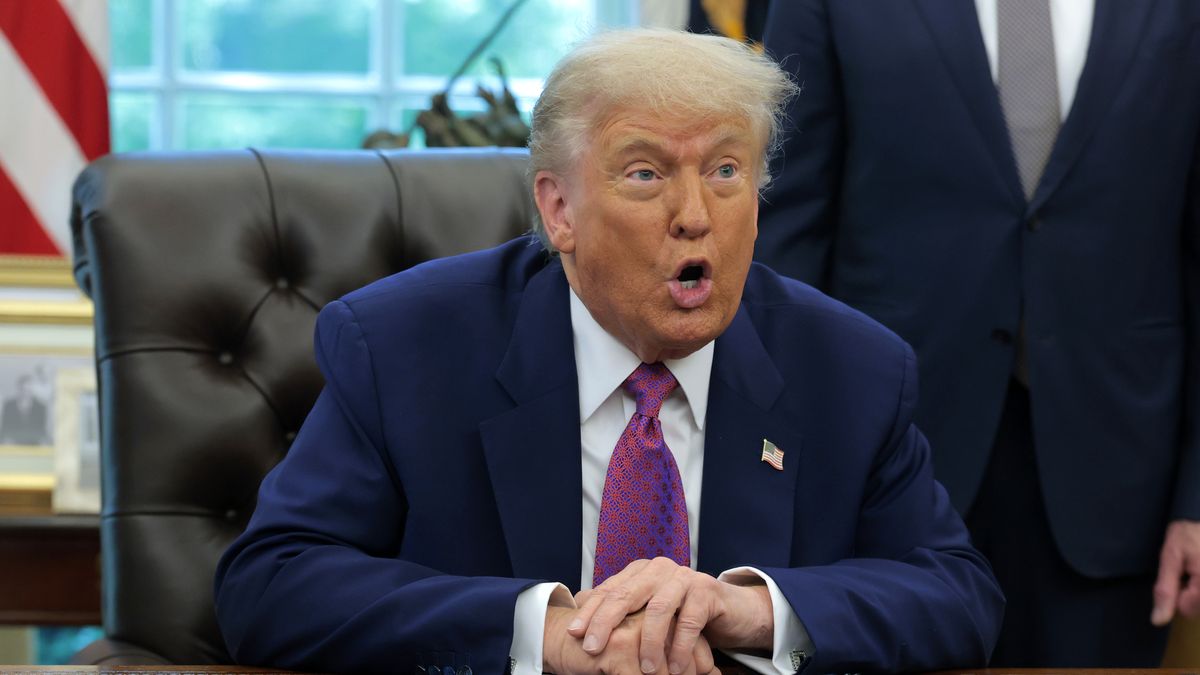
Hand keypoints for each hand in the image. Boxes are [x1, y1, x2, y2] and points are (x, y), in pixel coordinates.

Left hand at [567, 558, 772, 673]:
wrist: (732, 611)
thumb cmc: (684, 613)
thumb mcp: (649, 610)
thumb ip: (622, 608)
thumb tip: (580, 603)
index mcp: (642, 571)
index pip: (609, 590)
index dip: (590, 612)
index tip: (573, 633)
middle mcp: (660, 569)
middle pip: (626, 595)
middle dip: (606, 623)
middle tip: (592, 649)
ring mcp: (684, 578)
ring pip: (657, 609)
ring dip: (648, 642)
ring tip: (642, 669)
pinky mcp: (707, 592)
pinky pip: (688, 621)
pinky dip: (679, 647)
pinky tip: (673, 667)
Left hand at [1152, 519, 1199, 624]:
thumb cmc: (1188, 533)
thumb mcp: (1171, 556)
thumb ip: (1165, 589)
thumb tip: (1158, 621)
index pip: (1186, 610)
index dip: (1176, 593)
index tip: (1179, 572)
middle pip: (1198, 608)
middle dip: (1189, 592)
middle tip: (1189, 568)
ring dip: (1197, 589)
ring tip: (1196, 567)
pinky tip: (1199, 569)